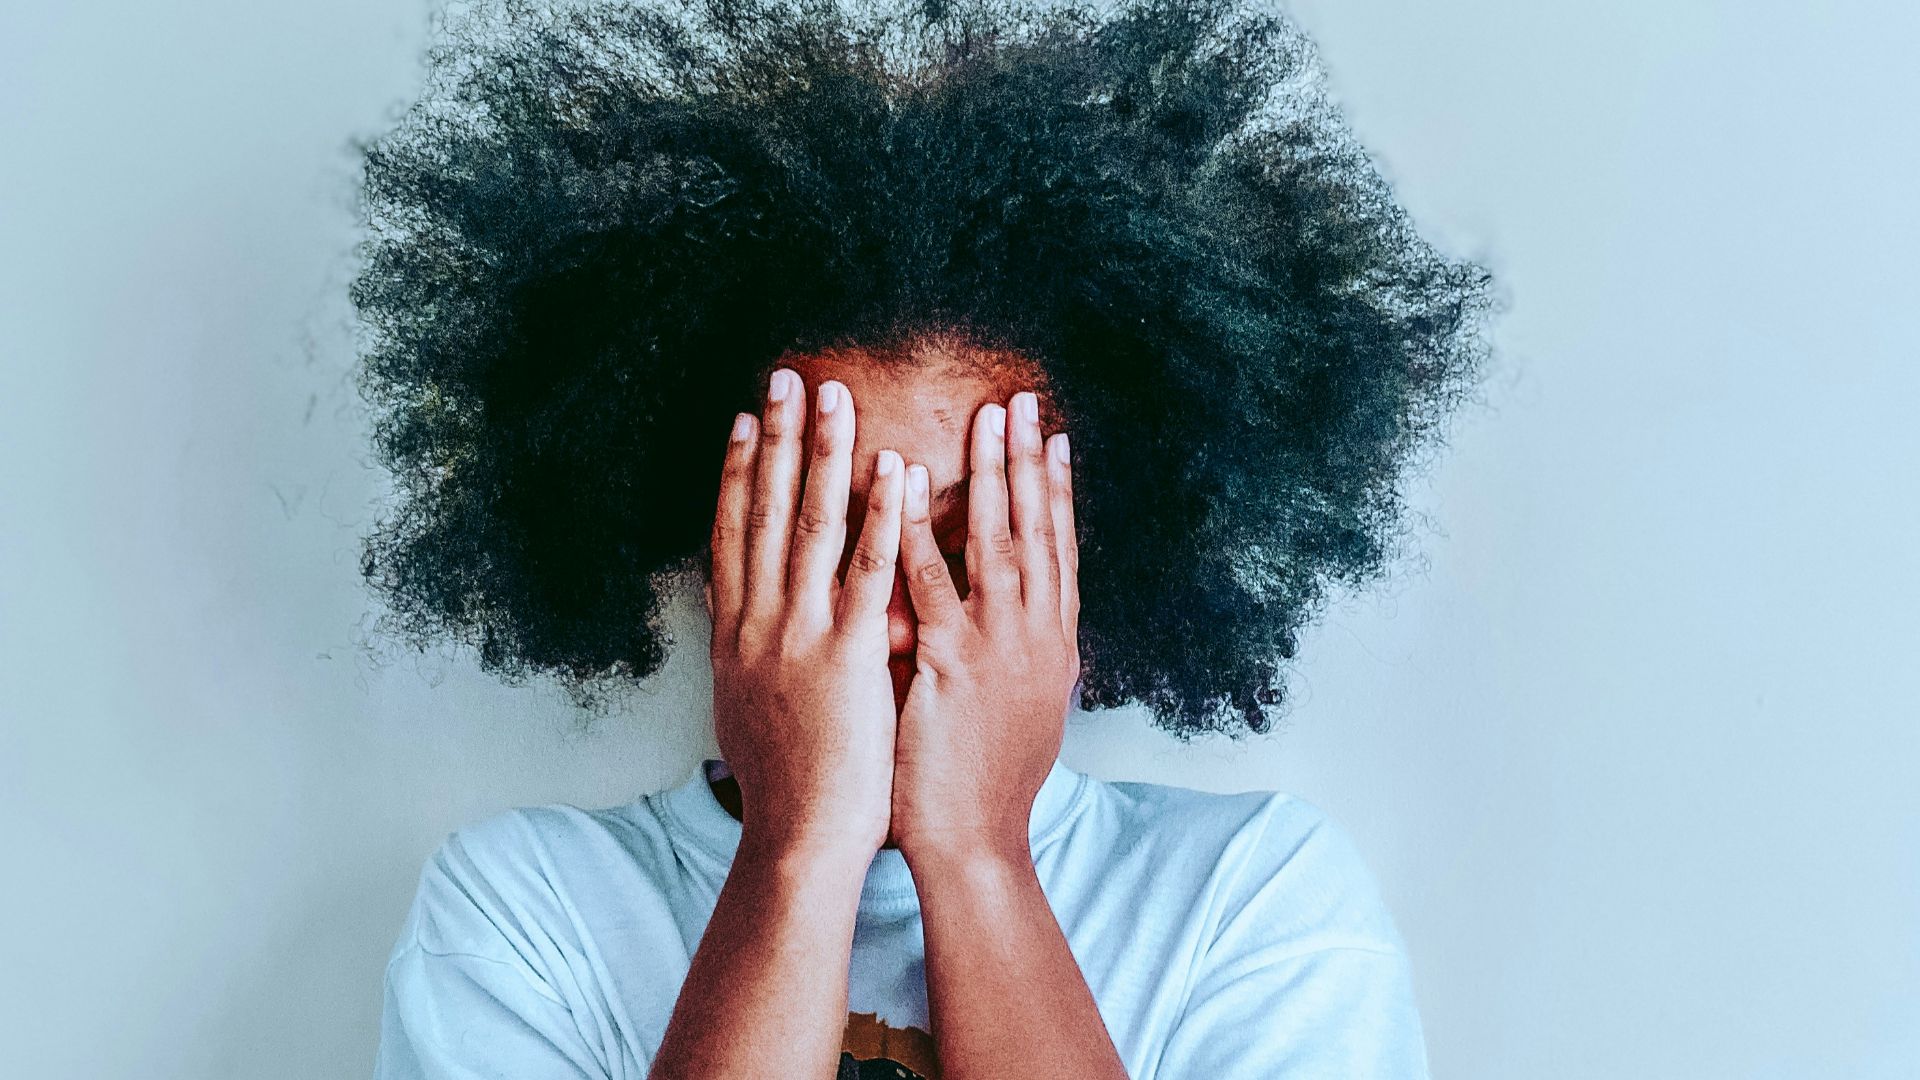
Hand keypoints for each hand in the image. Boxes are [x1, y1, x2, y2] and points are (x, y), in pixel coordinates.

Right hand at [706, 368, 904, 860]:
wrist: (797, 840)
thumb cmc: (783, 789)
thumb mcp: (744, 712)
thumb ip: (747, 658)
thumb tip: (736, 625)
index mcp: (735, 636)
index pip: (732, 535)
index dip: (739, 473)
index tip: (745, 420)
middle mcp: (759, 623)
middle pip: (765, 512)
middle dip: (777, 439)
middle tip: (786, 377)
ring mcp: (801, 635)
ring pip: (812, 526)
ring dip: (824, 454)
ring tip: (835, 396)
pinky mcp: (849, 655)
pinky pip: (869, 572)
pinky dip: (881, 516)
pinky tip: (892, 470)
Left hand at [890, 389, 1080, 864]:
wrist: (976, 842)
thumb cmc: (987, 782)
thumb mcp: (1023, 708)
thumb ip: (1023, 656)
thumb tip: (1026, 620)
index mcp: (1055, 645)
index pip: (1060, 549)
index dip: (1057, 490)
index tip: (1053, 436)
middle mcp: (1039, 636)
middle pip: (1039, 530)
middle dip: (1030, 461)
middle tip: (1023, 400)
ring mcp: (1002, 647)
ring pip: (1000, 542)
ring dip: (992, 474)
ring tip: (984, 417)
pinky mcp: (955, 663)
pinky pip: (933, 581)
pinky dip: (920, 527)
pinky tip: (904, 482)